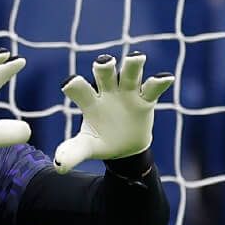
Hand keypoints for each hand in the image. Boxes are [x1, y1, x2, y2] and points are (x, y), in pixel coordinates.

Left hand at [53, 52, 173, 173]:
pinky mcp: (145, 99)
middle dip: (105, 66)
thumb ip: (72, 153)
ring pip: (130, 73)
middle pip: (105, 73)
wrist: (124, 148)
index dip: (75, 85)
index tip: (69, 84)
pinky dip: (159, 82)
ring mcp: (128, 93)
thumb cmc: (101, 141)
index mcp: (90, 101)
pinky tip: (166, 78)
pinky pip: (153, 88)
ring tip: (137, 58)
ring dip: (133, 65)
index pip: (80, 89)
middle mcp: (108, 91)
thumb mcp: (87, 147)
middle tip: (104, 63)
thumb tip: (58, 166)